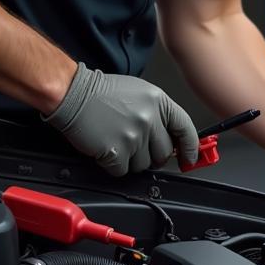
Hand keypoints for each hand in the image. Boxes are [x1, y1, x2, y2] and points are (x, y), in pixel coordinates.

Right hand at [44, 64, 198, 175]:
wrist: (73, 93)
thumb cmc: (102, 93)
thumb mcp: (140, 93)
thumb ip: (159, 114)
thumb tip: (171, 138)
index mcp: (159, 101)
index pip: (185, 129)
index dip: (190, 148)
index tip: (189, 159)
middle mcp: (149, 118)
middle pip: (164, 153)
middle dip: (153, 156)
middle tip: (137, 147)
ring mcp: (134, 135)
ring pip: (144, 165)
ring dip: (131, 160)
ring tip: (118, 141)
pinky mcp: (116, 151)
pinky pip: (123, 171)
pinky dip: (114, 165)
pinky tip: (107, 148)